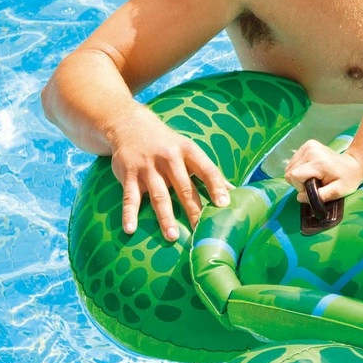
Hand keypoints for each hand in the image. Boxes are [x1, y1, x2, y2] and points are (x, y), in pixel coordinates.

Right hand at [109, 107, 229, 240]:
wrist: (131, 126)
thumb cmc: (168, 145)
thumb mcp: (189, 151)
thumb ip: (207, 172)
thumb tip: (234, 191)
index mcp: (188, 151)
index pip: (206, 169)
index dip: (216, 186)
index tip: (224, 204)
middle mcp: (169, 158)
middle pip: (184, 187)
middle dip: (193, 209)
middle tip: (201, 229)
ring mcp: (148, 167)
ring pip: (159, 195)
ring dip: (165, 217)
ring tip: (172, 236)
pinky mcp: (129, 174)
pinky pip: (129, 197)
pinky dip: (129, 213)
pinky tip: (130, 229)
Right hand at [285, 139, 362, 204]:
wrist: (354, 165)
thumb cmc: (347, 180)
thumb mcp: (337, 192)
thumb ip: (319, 197)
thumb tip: (300, 197)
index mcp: (318, 162)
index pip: (294, 175)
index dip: (300, 186)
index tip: (312, 188)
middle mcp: (311, 151)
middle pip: (290, 171)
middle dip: (299, 182)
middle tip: (315, 183)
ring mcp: (308, 146)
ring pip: (290, 167)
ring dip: (299, 175)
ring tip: (314, 176)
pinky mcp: (307, 145)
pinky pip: (294, 161)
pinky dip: (300, 168)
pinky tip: (312, 169)